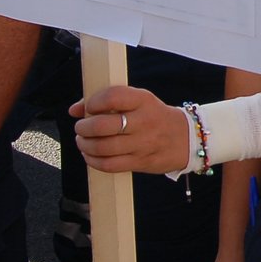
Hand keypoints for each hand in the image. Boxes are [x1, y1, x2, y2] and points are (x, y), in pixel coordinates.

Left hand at [71, 85, 190, 174]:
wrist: (186, 138)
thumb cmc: (154, 116)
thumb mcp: (139, 101)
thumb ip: (107, 101)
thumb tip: (74, 110)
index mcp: (143, 100)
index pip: (113, 96)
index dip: (93, 102)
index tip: (88, 107)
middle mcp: (144, 121)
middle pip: (103, 125)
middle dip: (84, 128)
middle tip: (81, 128)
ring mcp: (143, 144)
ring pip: (103, 147)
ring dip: (85, 145)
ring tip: (83, 141)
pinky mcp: (141, 162)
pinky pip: (109, 165)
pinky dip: (93, 161)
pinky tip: (90, 155)